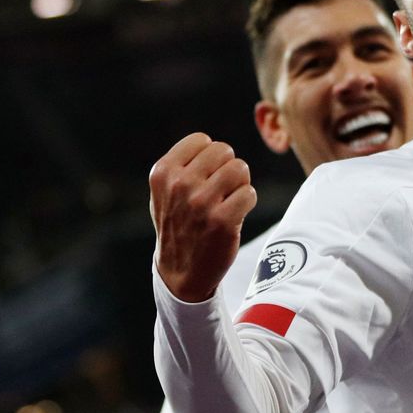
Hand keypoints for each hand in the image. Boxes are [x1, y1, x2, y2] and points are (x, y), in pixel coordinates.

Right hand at [150, 133, 256, 301]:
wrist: (181, 272)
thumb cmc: (178, 224)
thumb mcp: (166, 190)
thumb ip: (183, 164)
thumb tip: (211, 144)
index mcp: (163, 172)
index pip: (202, 140)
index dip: (209, 158)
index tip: (203, 178)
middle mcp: (180, 184)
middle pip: (224, 151)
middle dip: (226, 168)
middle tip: (219, 191)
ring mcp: (201, 203)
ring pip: (240, 168)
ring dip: (239, 185)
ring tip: (226, 201)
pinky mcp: (222, 221)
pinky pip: (249, 193)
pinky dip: (246, 202)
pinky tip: (233, 215)